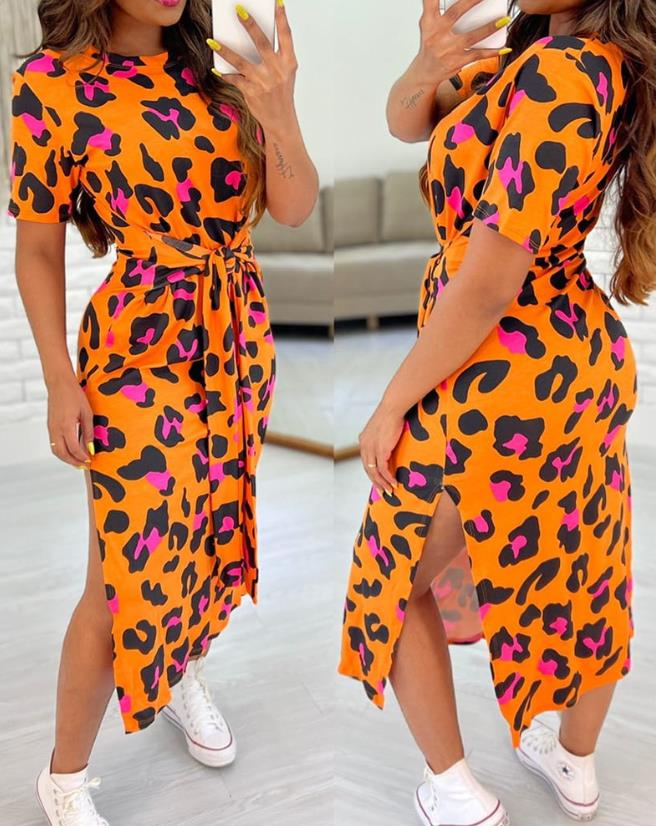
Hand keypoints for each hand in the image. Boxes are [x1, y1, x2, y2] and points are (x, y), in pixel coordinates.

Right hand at [47, 373, 94, 467]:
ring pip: (55, 450)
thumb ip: (88, 432)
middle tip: (84, 465)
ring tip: (78, 461)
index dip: (82, 457)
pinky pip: (54, 443)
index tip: (90, 460)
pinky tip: (71, 451)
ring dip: (66, 458)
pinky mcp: (50, 426)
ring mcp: (51, 428)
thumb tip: (90, 448)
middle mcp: (56, 429)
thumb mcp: (87, 413)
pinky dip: (61, 450)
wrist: (59, 384)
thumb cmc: (75, 395)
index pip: (74, 448)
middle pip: (62, 453)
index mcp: (66, 426)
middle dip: (73, 462)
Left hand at [208, 3, 297, 131]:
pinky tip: (215, 69)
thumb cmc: (280, 93)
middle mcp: (277, 71)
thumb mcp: (284, 73)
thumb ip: (273, 56)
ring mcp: (264, 82)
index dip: (282, 17)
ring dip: (225, 50)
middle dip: (250, 25)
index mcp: (288, 63)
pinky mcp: (252, 92)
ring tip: (212, 40)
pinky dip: (223, 74)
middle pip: (262, 43)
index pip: (286, 36)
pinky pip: (234, 79)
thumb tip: (249, 38)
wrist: (281, 121)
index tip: (277, 1)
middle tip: (238, 9)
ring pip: (241, 61)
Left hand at [359, 402, 405, 495]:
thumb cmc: (390, 415)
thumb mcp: (381, 428)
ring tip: (390, 491)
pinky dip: (388, 478)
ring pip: (374, 472)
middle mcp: (364, 446)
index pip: (365, 461)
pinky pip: (383, 469)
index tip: (378, 481)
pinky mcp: (381, 451)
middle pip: (368, 469)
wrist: (392, 408)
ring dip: (382, 483)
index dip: (371, 472)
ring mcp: (372, 449)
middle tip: (382, 491)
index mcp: (363, 440)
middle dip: (376, 482)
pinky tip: (394, 482)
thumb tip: (387, 444)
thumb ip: (380, 438)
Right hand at [414, 0, 510, 83]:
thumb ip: (437, 8)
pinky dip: (492, 52)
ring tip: (504, 19)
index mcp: (429, 21)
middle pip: (455, 13)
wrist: (426, 72)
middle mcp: (437, 34)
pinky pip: (478, 55)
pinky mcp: (457, 61)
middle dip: (471, 1)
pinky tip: (504, 47)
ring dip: (489, 28)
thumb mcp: (428, 25)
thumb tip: (463, 0)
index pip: (430, 1)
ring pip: (471, 36)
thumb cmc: (432, 44)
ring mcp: (448, 49)